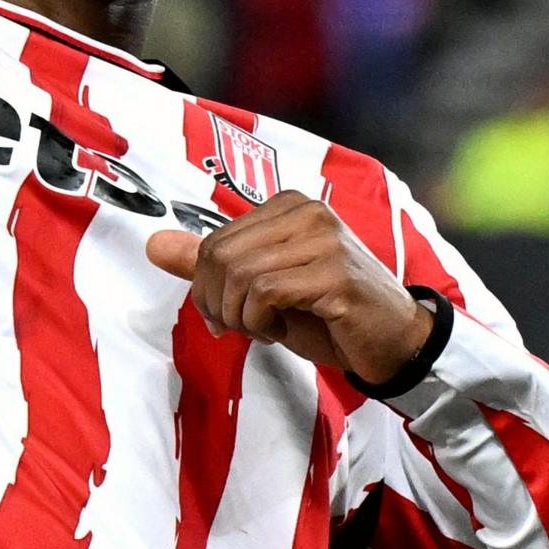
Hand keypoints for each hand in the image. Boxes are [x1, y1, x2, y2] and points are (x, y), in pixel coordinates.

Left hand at [143, 193, 433, 390]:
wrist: (393, 342)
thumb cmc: (328, 316)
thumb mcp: (262, 289)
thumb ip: (212, 265)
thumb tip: (154, 244)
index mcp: (290, 205)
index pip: (214, 242)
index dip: (205, 288)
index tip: (225, 317)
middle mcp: (308, 212)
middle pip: (220, 257)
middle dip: (217, 305)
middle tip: (238, 329)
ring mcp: (325, 241)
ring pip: (240, 276)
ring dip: (241, 318)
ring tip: (264, 329)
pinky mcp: (335, 275)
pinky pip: (265, 294)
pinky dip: (260, 322)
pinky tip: (280, 332)